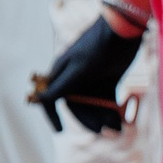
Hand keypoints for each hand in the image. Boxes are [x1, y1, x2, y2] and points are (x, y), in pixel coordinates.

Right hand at [27, 15, 141, 133]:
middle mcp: (74, 79)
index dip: (53, 115)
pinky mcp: (108, 81)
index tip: (60, 131)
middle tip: (105, 130)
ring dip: (104, 118)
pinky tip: (122, 119)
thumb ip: (62, 86)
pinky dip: (113, 111)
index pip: (51, 98)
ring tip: (118, 126)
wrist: (123, 31)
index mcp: (62, 74)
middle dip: (89, 120)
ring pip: (94, 106)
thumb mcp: (79, 68)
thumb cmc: (97, 46)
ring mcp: (92, 80)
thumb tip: (39, 99)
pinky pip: (107, 102)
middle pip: (77, 106)